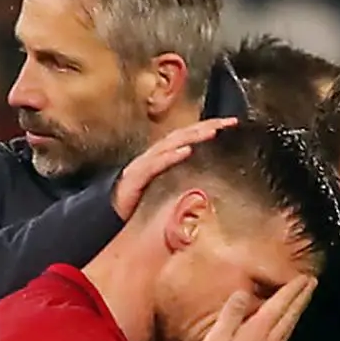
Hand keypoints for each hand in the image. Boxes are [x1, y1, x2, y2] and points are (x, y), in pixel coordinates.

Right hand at [111, 117, 237, 218]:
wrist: (107, 218)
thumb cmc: (138, 206)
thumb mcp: (167, 192)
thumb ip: (185, 185)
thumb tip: (211, 185)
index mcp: (163, 158)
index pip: (189, 137)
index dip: (209, 128)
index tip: (232, 123)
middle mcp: (154, 156)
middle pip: (183, 135)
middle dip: (207, 126)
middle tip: (229, 122)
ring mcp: (144, 165)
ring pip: (171, 144)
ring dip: (192, 136)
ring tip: (212, 131)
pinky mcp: (135, 177)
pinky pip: (154, 164)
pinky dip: (170, 157)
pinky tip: (185, 151)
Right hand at [193, 275, 317, 340]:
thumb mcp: (216, 338)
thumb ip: (231, 314)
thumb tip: (243, 293)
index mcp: (257, 331)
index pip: (279, 305)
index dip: (291, 290)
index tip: (303, 278)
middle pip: (290, 314)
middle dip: (302, 297)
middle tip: (312, 283)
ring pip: (290, 326)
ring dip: (298, 310)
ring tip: (304, 299)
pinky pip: (284, 338)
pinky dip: (290, 325)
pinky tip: (288, 327)